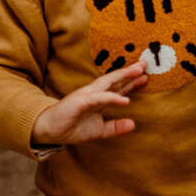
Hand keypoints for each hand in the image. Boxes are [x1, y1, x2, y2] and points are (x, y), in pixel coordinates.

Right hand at [32, 61, 147, 145]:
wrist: (49, 131)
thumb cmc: (72, 127)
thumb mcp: (99, 131)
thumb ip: (115, 127)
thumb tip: (133, 124)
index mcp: (99, 99)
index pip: (118, 88)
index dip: (132, 82)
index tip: (146, 77)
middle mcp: (94, 93)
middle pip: (115, 80)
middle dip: (130, 73)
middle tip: (145, 64)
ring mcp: (87, 96)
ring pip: (108, 83)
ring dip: (124, 77)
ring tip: (138, 73)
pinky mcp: (80, 102)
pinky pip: (99, 99)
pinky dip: (112, 98)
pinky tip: (125, 100)